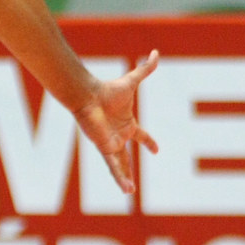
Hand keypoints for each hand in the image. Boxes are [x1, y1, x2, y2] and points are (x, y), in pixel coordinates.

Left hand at [72, 50, 158, 193]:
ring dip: (124, 178)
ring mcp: (112, 143)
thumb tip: (156, 52)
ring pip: (120, 165)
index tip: (156, 149)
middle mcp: (119, 135)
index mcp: (127, 123)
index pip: (141, 136)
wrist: (88, 96)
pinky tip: (127, 190)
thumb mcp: (132, 81)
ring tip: (130, 192)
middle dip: (129, 169)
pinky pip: (114, 166)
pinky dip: (120, 177)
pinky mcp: (105, 148)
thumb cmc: (108, 89)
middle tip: (133, 184)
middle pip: (126, 156)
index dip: (149, 142)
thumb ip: (145, 69)